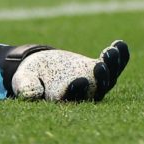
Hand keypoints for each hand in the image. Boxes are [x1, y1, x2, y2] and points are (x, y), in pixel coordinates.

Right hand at [12, 40, 129, 101]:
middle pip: (97, 91)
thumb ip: (26, 87)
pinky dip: (120, 56)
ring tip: (111, 51)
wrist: (41, 68)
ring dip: (113, 66)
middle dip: (100, 79)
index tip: (80, 81)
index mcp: (64, 100)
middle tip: (99, 65)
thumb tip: (31, 94)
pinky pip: (114, 65)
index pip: (74, 99)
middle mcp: (83, 94)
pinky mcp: (99, 71)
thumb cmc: (30, 77)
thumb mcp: (24, 81)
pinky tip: (120, 43)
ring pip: (109, 78)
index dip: (78, 91)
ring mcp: (94, 83)